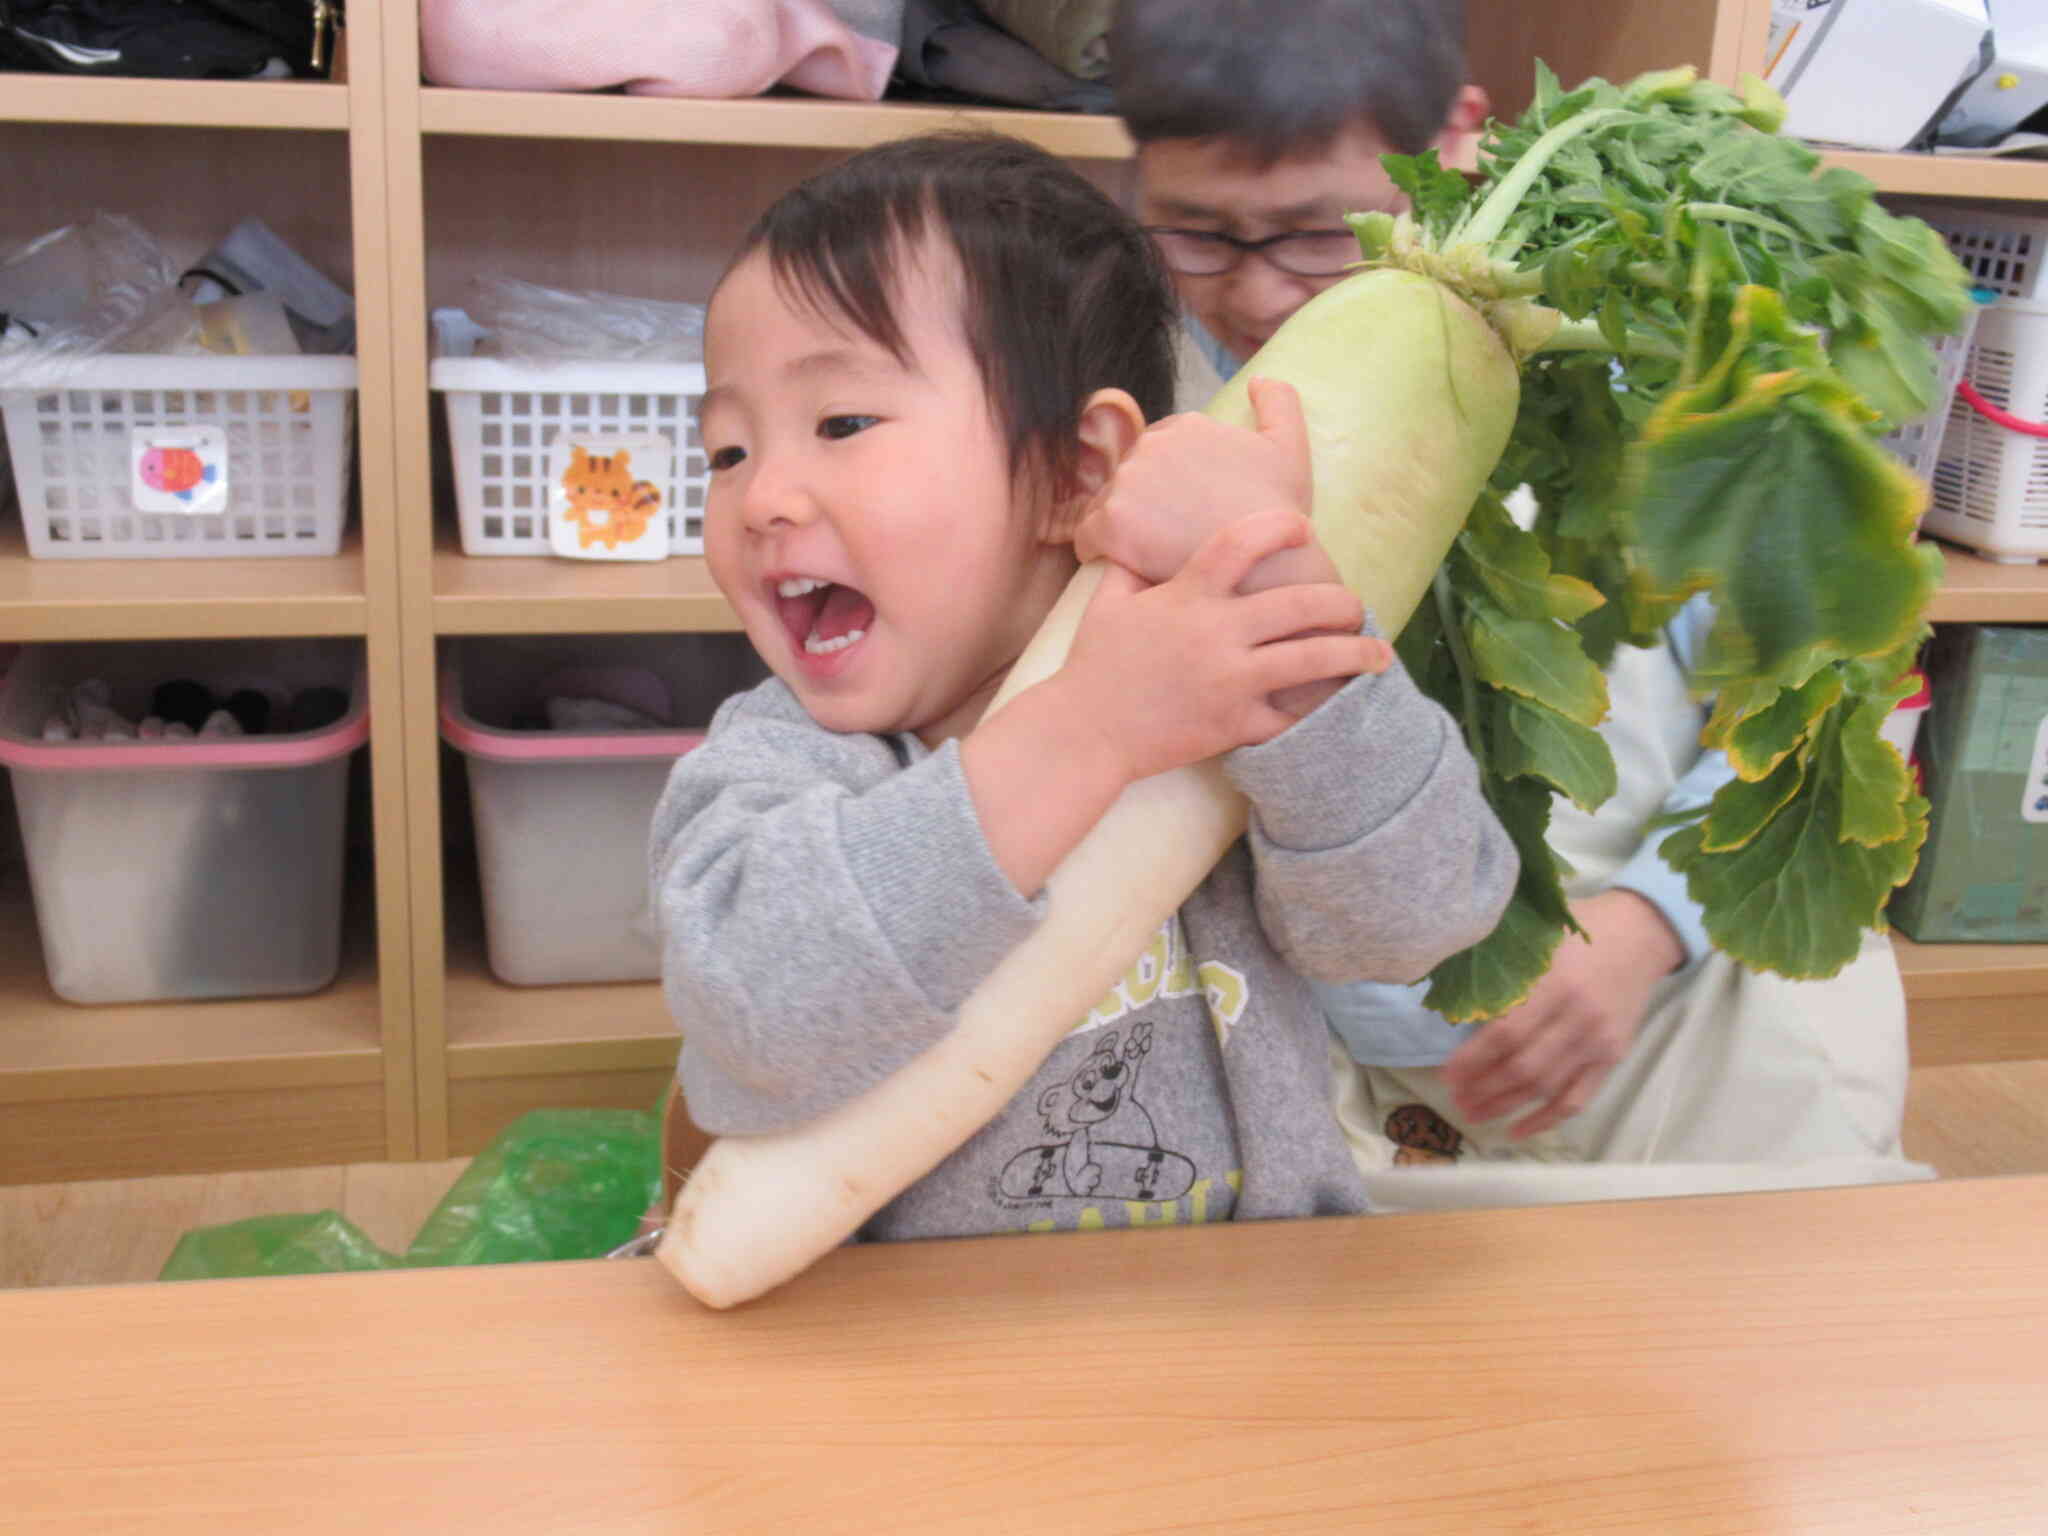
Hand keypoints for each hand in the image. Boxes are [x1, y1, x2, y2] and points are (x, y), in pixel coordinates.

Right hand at [1059, 506, 1378, 784]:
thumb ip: (1131, 566)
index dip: (1282, 526)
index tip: (1303, 528)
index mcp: (1188, 594)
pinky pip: (1291, 715)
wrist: (1085, 732)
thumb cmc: (1095, 666)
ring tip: (1379, 655)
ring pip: (1313, 658)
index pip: (1244, 541)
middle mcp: (1216, 632)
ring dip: (1356, 654)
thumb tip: (1139, 539)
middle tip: (1356, 606)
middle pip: (1302, 602)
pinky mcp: (1234, 723)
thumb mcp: (1108, 603)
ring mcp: (1230, 679)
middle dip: (1342, 601)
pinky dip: (1319, 711)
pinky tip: (1342, 705)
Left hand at [1075, 376, 1334, 595]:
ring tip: (1145, 550)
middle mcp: (1150, 446)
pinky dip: (1097, 549)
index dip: (1169, 481)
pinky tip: (1120, 562)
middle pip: (1129, 474)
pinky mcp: (1111, 523)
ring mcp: (1128, 483)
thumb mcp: (1290, 446)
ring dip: (1119, 523)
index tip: (1182, 506)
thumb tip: (1258, 378)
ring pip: (1106, 502)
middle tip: (1164, 533)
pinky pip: (1086, 536)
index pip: (1158, 450)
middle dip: (1142, 499)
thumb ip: (1279, 402)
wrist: (1265, 565)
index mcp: (1185, 426)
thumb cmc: (1277, 512)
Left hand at [1438, 889, 1685, 1140]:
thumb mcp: (1537, 940)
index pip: (1505, 1033)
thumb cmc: (1578, 932)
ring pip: (1546, 1087)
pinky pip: (1577, 1098)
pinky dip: (1546, 1119)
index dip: (1472, 1060)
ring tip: (1474, 1114)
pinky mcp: (1612, 1057)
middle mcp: (1578, 1017)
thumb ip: (1505, 974)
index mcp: (1553, 983)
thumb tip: (1456, 1006)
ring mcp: (1598, 1041)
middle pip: (1523, 1067)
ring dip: (1506, 1106)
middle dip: (1483, 1089)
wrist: (1639, 934)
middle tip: (1455, 1100)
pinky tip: (1517, 1131)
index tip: (1446, 1074)